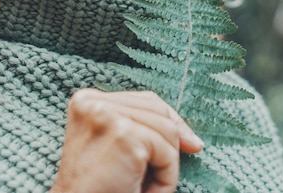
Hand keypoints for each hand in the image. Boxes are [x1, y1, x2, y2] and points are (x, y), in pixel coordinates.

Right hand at [50, 89, 203, 192]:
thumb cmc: (98, 187)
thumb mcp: (118, 148)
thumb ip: (144, 129)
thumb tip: (194, 140)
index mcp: (88, 100)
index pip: (146, 100)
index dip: (171, 122)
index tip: (189, 144)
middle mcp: (93, 102)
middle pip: (158, 109)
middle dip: (171, 143)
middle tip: (161, 175)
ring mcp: (107, 115)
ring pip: (167, 130)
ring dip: (166, 164)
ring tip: (145, 187)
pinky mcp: (123, 134)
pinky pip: (168, 152)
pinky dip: (166, 177)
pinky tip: (145, 191)